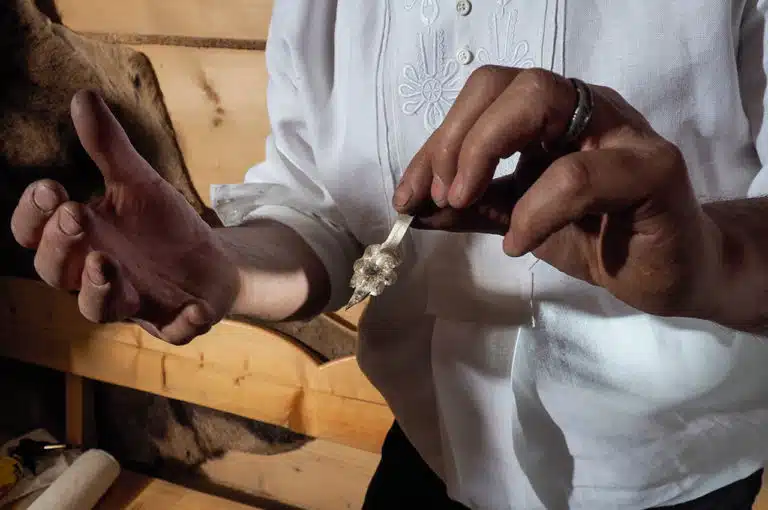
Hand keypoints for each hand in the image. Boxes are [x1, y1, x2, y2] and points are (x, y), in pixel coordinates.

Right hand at [11, 90, 238, 343]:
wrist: (212, 262)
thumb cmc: (163, 225)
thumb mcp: (140, 183)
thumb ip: (110, 150)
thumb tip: (83, 96)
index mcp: (83, 239)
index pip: (36, 233)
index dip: (34, 215)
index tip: (51, 187)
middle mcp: (96, 276)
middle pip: (56, 271)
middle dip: (60, 245)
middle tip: (76, 215)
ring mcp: (133, 302)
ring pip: (99, 309)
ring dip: (99, 289)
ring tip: (107, 262)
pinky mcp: (172, 322)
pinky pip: (172, 331)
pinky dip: (182, 323)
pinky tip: (194, 310)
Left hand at [393, 66, 720, 317]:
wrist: (666, 273)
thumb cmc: (596, 238)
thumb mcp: (517, 222)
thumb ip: (471, 209)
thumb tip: (413, 209)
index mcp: (553, 116)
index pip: (485, 99)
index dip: (439, 141)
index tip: (407, 196)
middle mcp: (586, 108)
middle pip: (509, 84)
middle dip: (458, 138)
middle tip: (438, 194)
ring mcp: (621, 130)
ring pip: (541, 98)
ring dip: (484, 151)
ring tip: (463, 203)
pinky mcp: (653, 168)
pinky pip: (578, 175)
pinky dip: (534, 210)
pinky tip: (518, 242)